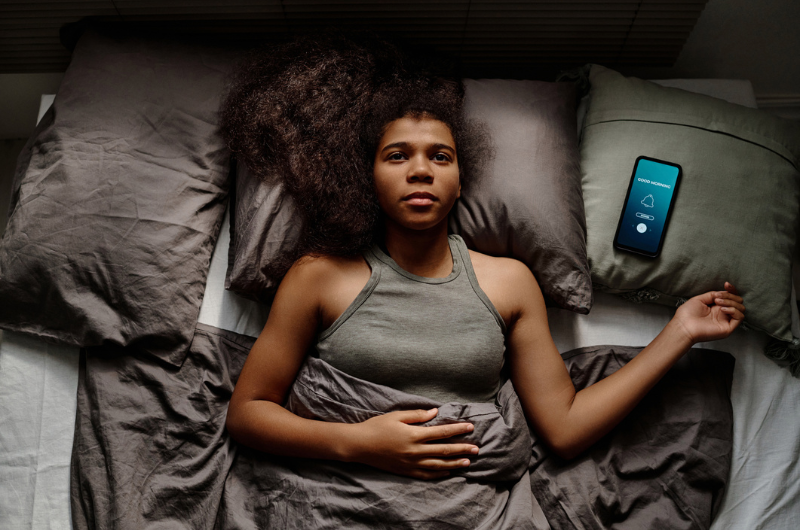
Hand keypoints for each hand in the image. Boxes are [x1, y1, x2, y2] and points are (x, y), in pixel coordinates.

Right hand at [350, 408, 478, 479]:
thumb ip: (417, 415)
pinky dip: (439, 473)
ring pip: (438, 464)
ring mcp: (411, 463)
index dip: (458, 429)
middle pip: (444, 450)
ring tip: (468, 462)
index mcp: (414, 435)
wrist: (360, 445)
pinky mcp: (406, 471)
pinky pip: (427, 474)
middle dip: (462, 448)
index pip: (442, 432)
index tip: (470, 427)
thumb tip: (435, 412)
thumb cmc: (377, 427)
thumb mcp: (396, 416)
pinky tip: (448, 471)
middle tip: (476, 448)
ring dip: (455, 463)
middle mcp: (415, 451)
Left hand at [673, 282, 744, 344]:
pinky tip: (722, 309)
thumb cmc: (687, 314)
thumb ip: (712, 295)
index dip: (731, 290)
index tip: (726, 284)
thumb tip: (723, 292)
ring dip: (730, 302)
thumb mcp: (700, 299)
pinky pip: (739, 317)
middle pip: (738, 301)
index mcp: (716, 307)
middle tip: (717, 297)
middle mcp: (722, 314)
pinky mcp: (728, 328)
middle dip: (730, 296)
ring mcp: (726, 321)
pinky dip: (733, 310)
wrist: (683, 326)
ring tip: (718, 302)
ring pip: (740, 308)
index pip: (730, 297)